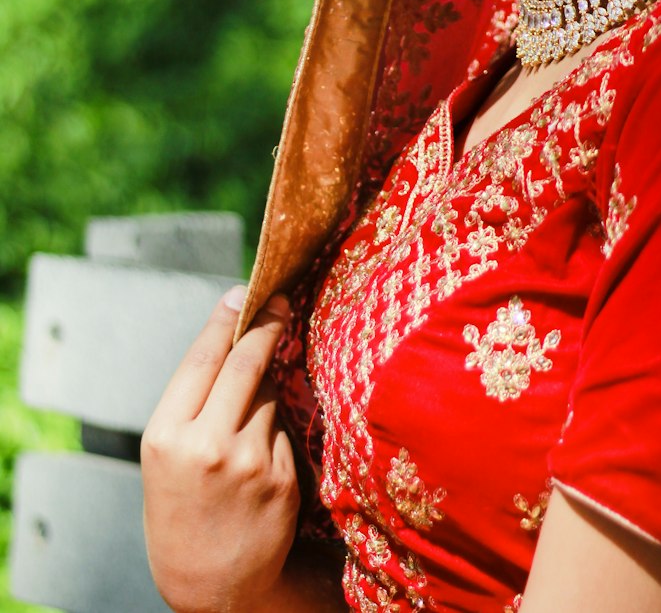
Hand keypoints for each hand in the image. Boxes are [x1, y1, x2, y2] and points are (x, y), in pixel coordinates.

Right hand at [141, 286, 299, 612]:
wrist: (211, 589)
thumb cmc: (182, 512)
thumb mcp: (166, 458)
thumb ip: (193, 403)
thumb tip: (233, 335)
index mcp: (166, 437)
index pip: (202, 359)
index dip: (226, 319)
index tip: (244, 290)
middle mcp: (207, 445)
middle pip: (247, 363)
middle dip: (267, 324)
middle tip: (282, 299)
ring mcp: (250, 462)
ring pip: (269, 395)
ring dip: (266, 390)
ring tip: (244, 425)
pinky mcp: (282, 478)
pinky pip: (283, 431)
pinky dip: (275, 431)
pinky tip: (260, 461)